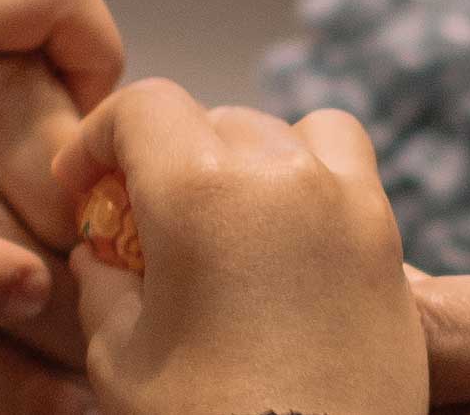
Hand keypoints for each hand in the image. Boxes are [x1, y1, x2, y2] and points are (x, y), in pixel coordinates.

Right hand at [54, 79, 421, 414]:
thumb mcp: (121, 361)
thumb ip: (102, 289)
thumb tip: (99, 256)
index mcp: (202, 191)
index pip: (143, 107)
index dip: (98, 138)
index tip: (81, 188)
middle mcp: (284, 174)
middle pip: (212, 119)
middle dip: (166, 158)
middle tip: (139, 222)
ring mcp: (348, 202)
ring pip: (288, 131)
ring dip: (243, 158)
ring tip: (219, 223)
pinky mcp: (388, 242)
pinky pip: (348, 169)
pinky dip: (312, 178)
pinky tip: (285, 244)